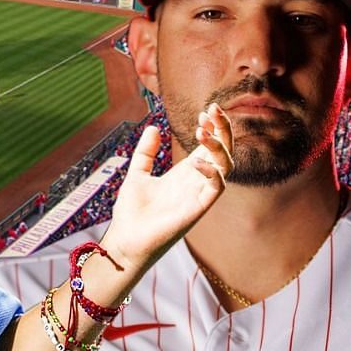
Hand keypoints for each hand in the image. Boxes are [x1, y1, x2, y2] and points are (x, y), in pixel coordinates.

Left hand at [102, 104, 231, 269]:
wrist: (125, 239)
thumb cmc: (132, 212)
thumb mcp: (137, 174)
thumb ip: (146, 152)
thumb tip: (153, 127)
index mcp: (185, 174)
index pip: (209, 146)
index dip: (212, 128)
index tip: (205, 110)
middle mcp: (196, 182)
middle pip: (223, 152)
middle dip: (223, 130)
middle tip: (212, 110)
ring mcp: (198, 195)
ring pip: (225, 167)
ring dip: (218, 147)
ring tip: (202, 131)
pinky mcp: (197, 210)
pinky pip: (217, 189)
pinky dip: (212, 172)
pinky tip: (195, 161)